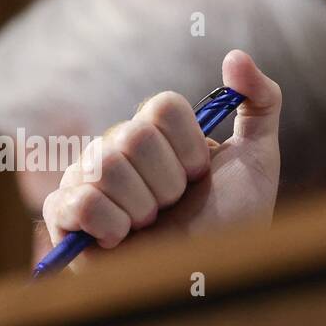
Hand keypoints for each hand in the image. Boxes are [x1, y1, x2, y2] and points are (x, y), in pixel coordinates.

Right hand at [40, 50, 281, 271]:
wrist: (213, 270)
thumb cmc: (236, 215)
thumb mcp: (261, 154)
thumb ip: (261, 100)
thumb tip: (235, 54)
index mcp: (156, 129)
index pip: (160, 106)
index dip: (189, 146)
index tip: (201, 173)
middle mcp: (116, 145)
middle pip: (133, 136)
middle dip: (169, 181)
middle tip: (175, 204)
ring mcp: (86, 178)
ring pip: (106, 167)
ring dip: (145, 208)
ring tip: (153, 223)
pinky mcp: (64, 216)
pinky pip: (79, 203)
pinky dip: (113, 226)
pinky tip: (124, 238)